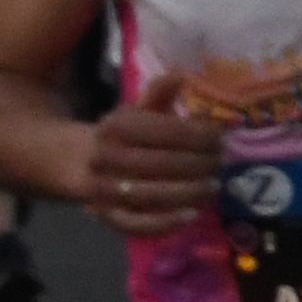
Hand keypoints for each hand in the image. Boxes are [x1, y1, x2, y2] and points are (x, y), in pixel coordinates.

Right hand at [81, 95, 226, 241]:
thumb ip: (158, 97)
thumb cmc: (123, 136)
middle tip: (222, 163)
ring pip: (151, 195)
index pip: (164, 131)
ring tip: (214, 187)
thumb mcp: (136, 112)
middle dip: (199, 164)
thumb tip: (181, 75)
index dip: (198, 136)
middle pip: (161, 164)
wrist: (79, 163)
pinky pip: (135, 225)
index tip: (221, 138)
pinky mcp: (106, 216)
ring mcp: (103, 190)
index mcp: (116, 128)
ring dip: (189, 193)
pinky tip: (192, 215)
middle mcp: (106, 158)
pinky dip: (165, 224)